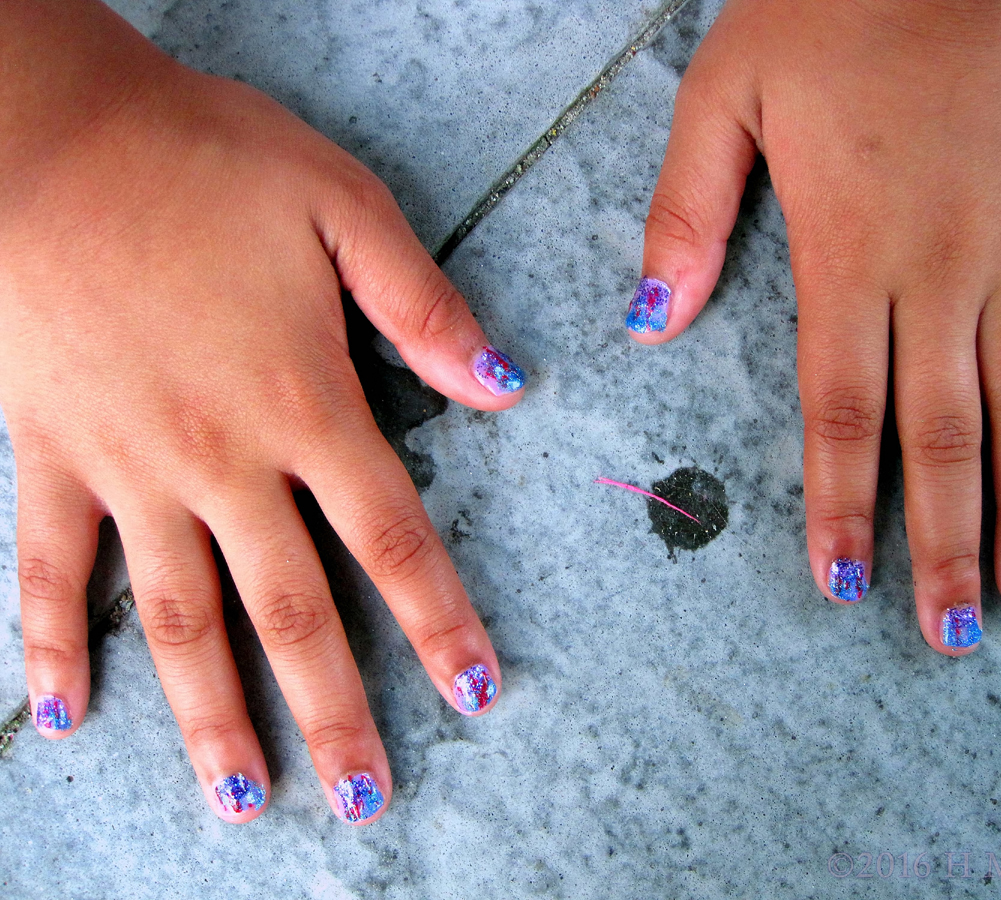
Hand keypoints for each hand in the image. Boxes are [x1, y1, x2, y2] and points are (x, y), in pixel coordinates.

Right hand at [1, 0, 521, 822]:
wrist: (43, 133)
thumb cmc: (199, 159)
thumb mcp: (342, 206)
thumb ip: (423, 308)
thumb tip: (505, 384)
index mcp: (304, 405)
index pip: (393, 540)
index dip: (439, 621)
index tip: (475, 694)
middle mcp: (221, 462)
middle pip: (292, 613)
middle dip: (336, 712)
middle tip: (366, 800)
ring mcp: (128, 469)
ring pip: (178, 621)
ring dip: (213, 717)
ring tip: (243, 800)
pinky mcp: (47, 454)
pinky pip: (47, 570)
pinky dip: (52, 646)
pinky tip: (63, 720)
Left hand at [629, 0, 1000, 653]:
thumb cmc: (827, 5)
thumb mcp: (723, 95)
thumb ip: (685, 215)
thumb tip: (651, 323)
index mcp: (847, 253)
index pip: (842, 411)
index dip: (843, 504)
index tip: (847, 585)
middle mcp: (939, 268)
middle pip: (941, 434)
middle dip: (940, 542)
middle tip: (950, 632)